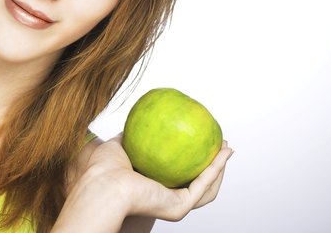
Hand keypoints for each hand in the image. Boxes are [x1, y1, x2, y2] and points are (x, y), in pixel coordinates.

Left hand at [84, 134, 232, 221]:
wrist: (103, 185)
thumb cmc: (102, 169)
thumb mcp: (118, 145)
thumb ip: (129, 136)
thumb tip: (136, 122)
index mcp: (151, 187)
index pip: (177, 175)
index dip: (191, 161)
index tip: (200, 142)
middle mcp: (164, 199)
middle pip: (198, 184)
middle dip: (213, 166)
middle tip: (222, 146)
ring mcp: (173, 205)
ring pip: (206, 189)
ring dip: (219, 168)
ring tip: (228, 149)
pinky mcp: (178, 207)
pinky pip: (202, 186)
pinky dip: (215, 169)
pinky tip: (223, 154)